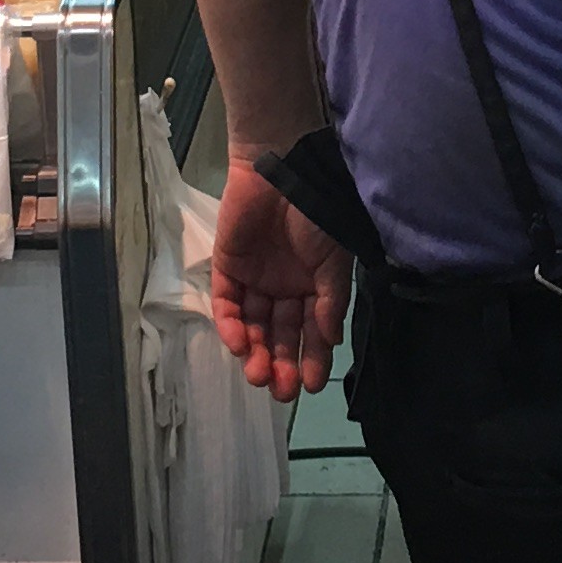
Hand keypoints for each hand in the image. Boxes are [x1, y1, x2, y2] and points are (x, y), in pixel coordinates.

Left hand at [209, 154, 348, 402]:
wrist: (280, 170)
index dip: (311, 359)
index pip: (312, 332)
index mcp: (313, 287)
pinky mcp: (227, 267)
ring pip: (253, 325)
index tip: (310, 387)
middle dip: (282, 363)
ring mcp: (255, 279)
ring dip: (256, 352)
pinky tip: (240, 345)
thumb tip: (331, 341)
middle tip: (281, 392)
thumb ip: (331, 302)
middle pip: (280, 334)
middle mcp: (284, 287)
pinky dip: (231, 326)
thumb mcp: (334, 261)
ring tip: (260, 376)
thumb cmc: (315, 213)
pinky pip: (227, 304)